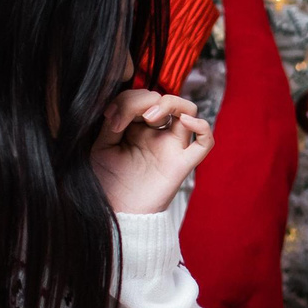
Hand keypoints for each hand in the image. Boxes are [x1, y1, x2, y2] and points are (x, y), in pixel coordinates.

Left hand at [91, 88, 211, 214]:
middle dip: (144, 99)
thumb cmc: (108, 182)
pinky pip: (205, 142)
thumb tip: (120, 108)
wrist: (115, 210)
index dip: (127, 99)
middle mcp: (158, 134)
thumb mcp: (102, 146)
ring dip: (170, 104)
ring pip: (189, 110)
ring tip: (149, 117)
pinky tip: (185, 122)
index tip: (109, 117)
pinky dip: (201, 127)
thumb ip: (112, 123)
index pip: (142, 97)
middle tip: (127, 117)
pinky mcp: (182, 163)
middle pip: (164, 98)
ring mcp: (172, 147)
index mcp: (138, 127)